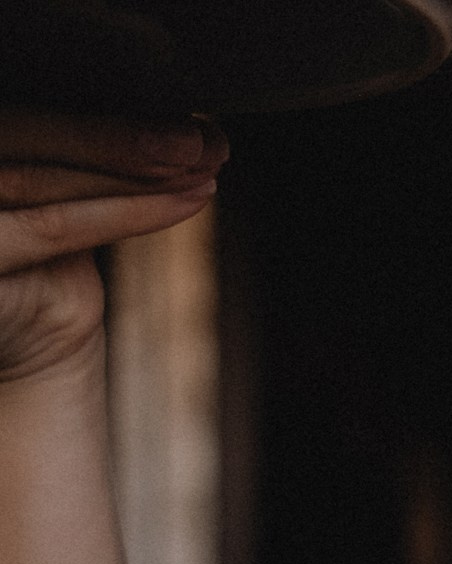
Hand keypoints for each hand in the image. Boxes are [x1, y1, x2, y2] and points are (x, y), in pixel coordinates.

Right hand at [0, 108, 222, 384]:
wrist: (30, 349)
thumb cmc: (50, 262)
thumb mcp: (59, 192)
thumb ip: (80, 148)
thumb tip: (171, 110)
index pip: (22, 102)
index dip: (95, 100)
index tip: (173, 104)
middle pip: (24, 131)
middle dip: (118, 133)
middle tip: (199, 137)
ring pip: (40, 179)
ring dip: (132, 172)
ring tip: (203, 166)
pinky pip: (52, 227)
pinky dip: (127, 212)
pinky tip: (187, 200)